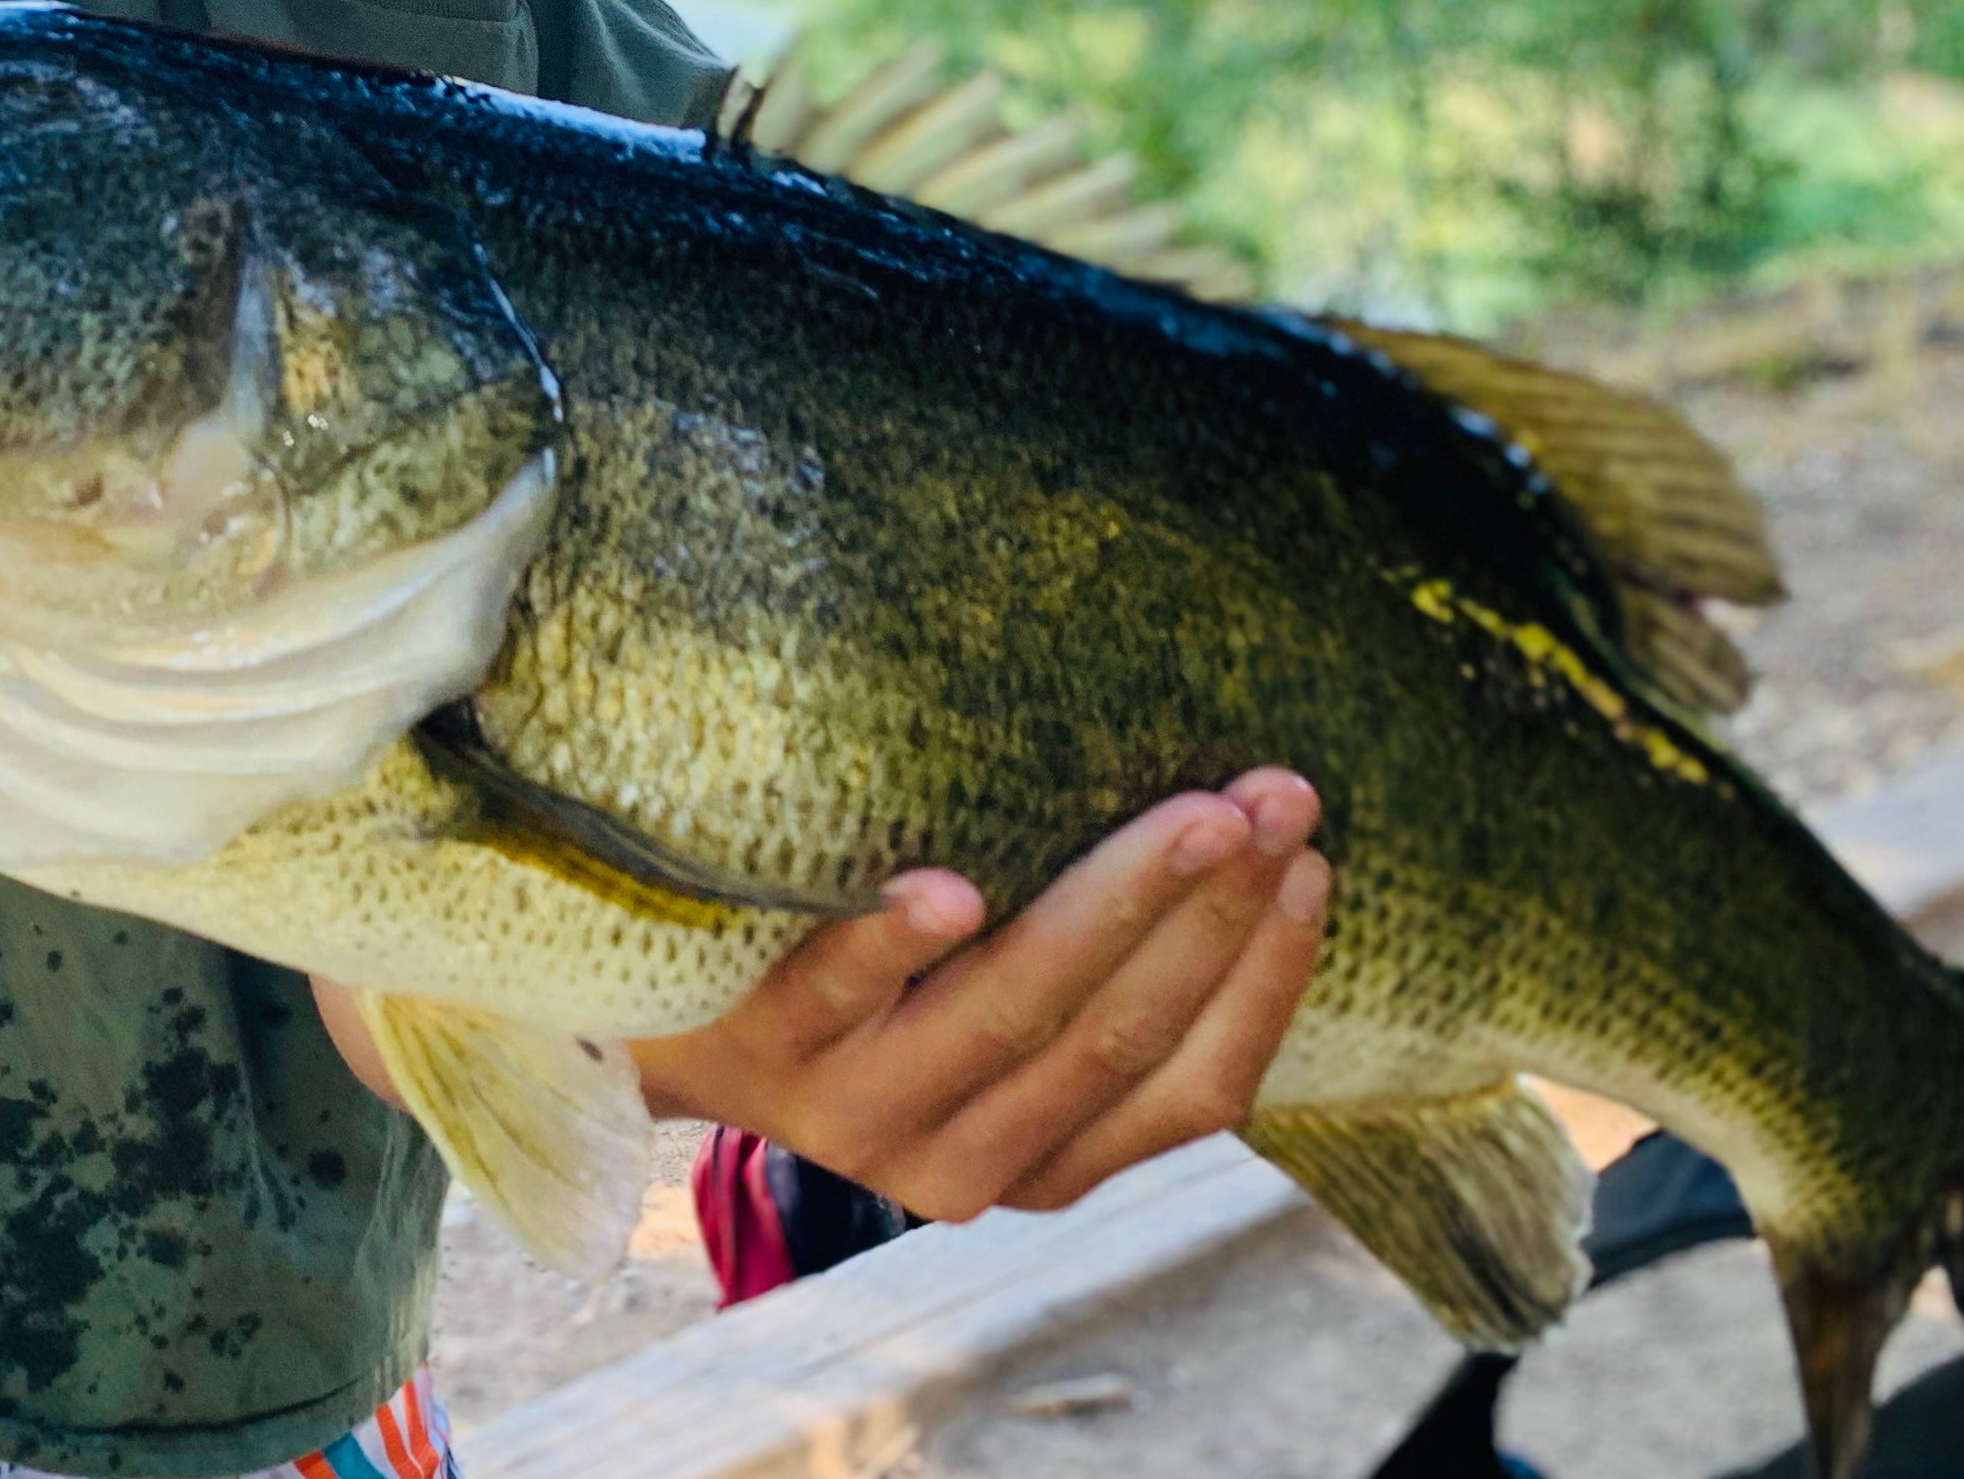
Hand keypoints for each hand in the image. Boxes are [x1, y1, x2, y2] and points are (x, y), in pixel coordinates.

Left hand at [631, 772, 1327, 1219]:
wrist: (649, 1024)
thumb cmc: (859, 994)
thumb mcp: (981, 1022)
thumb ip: (1085, 982)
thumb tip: (1239, 836)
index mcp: (1039, 1163)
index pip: (1194, 1093)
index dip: (1263, 984)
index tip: (1314, 867)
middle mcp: (958, 1161)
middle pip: (1114, 1037)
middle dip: (1212, 915)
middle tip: (1274, 801)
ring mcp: (855, 1110)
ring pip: (1010, 1012)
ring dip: (1110, 904)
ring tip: (1189, 816)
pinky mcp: (759, 1049)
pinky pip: (840, 992)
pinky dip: (896, 940)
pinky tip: (950, 887)